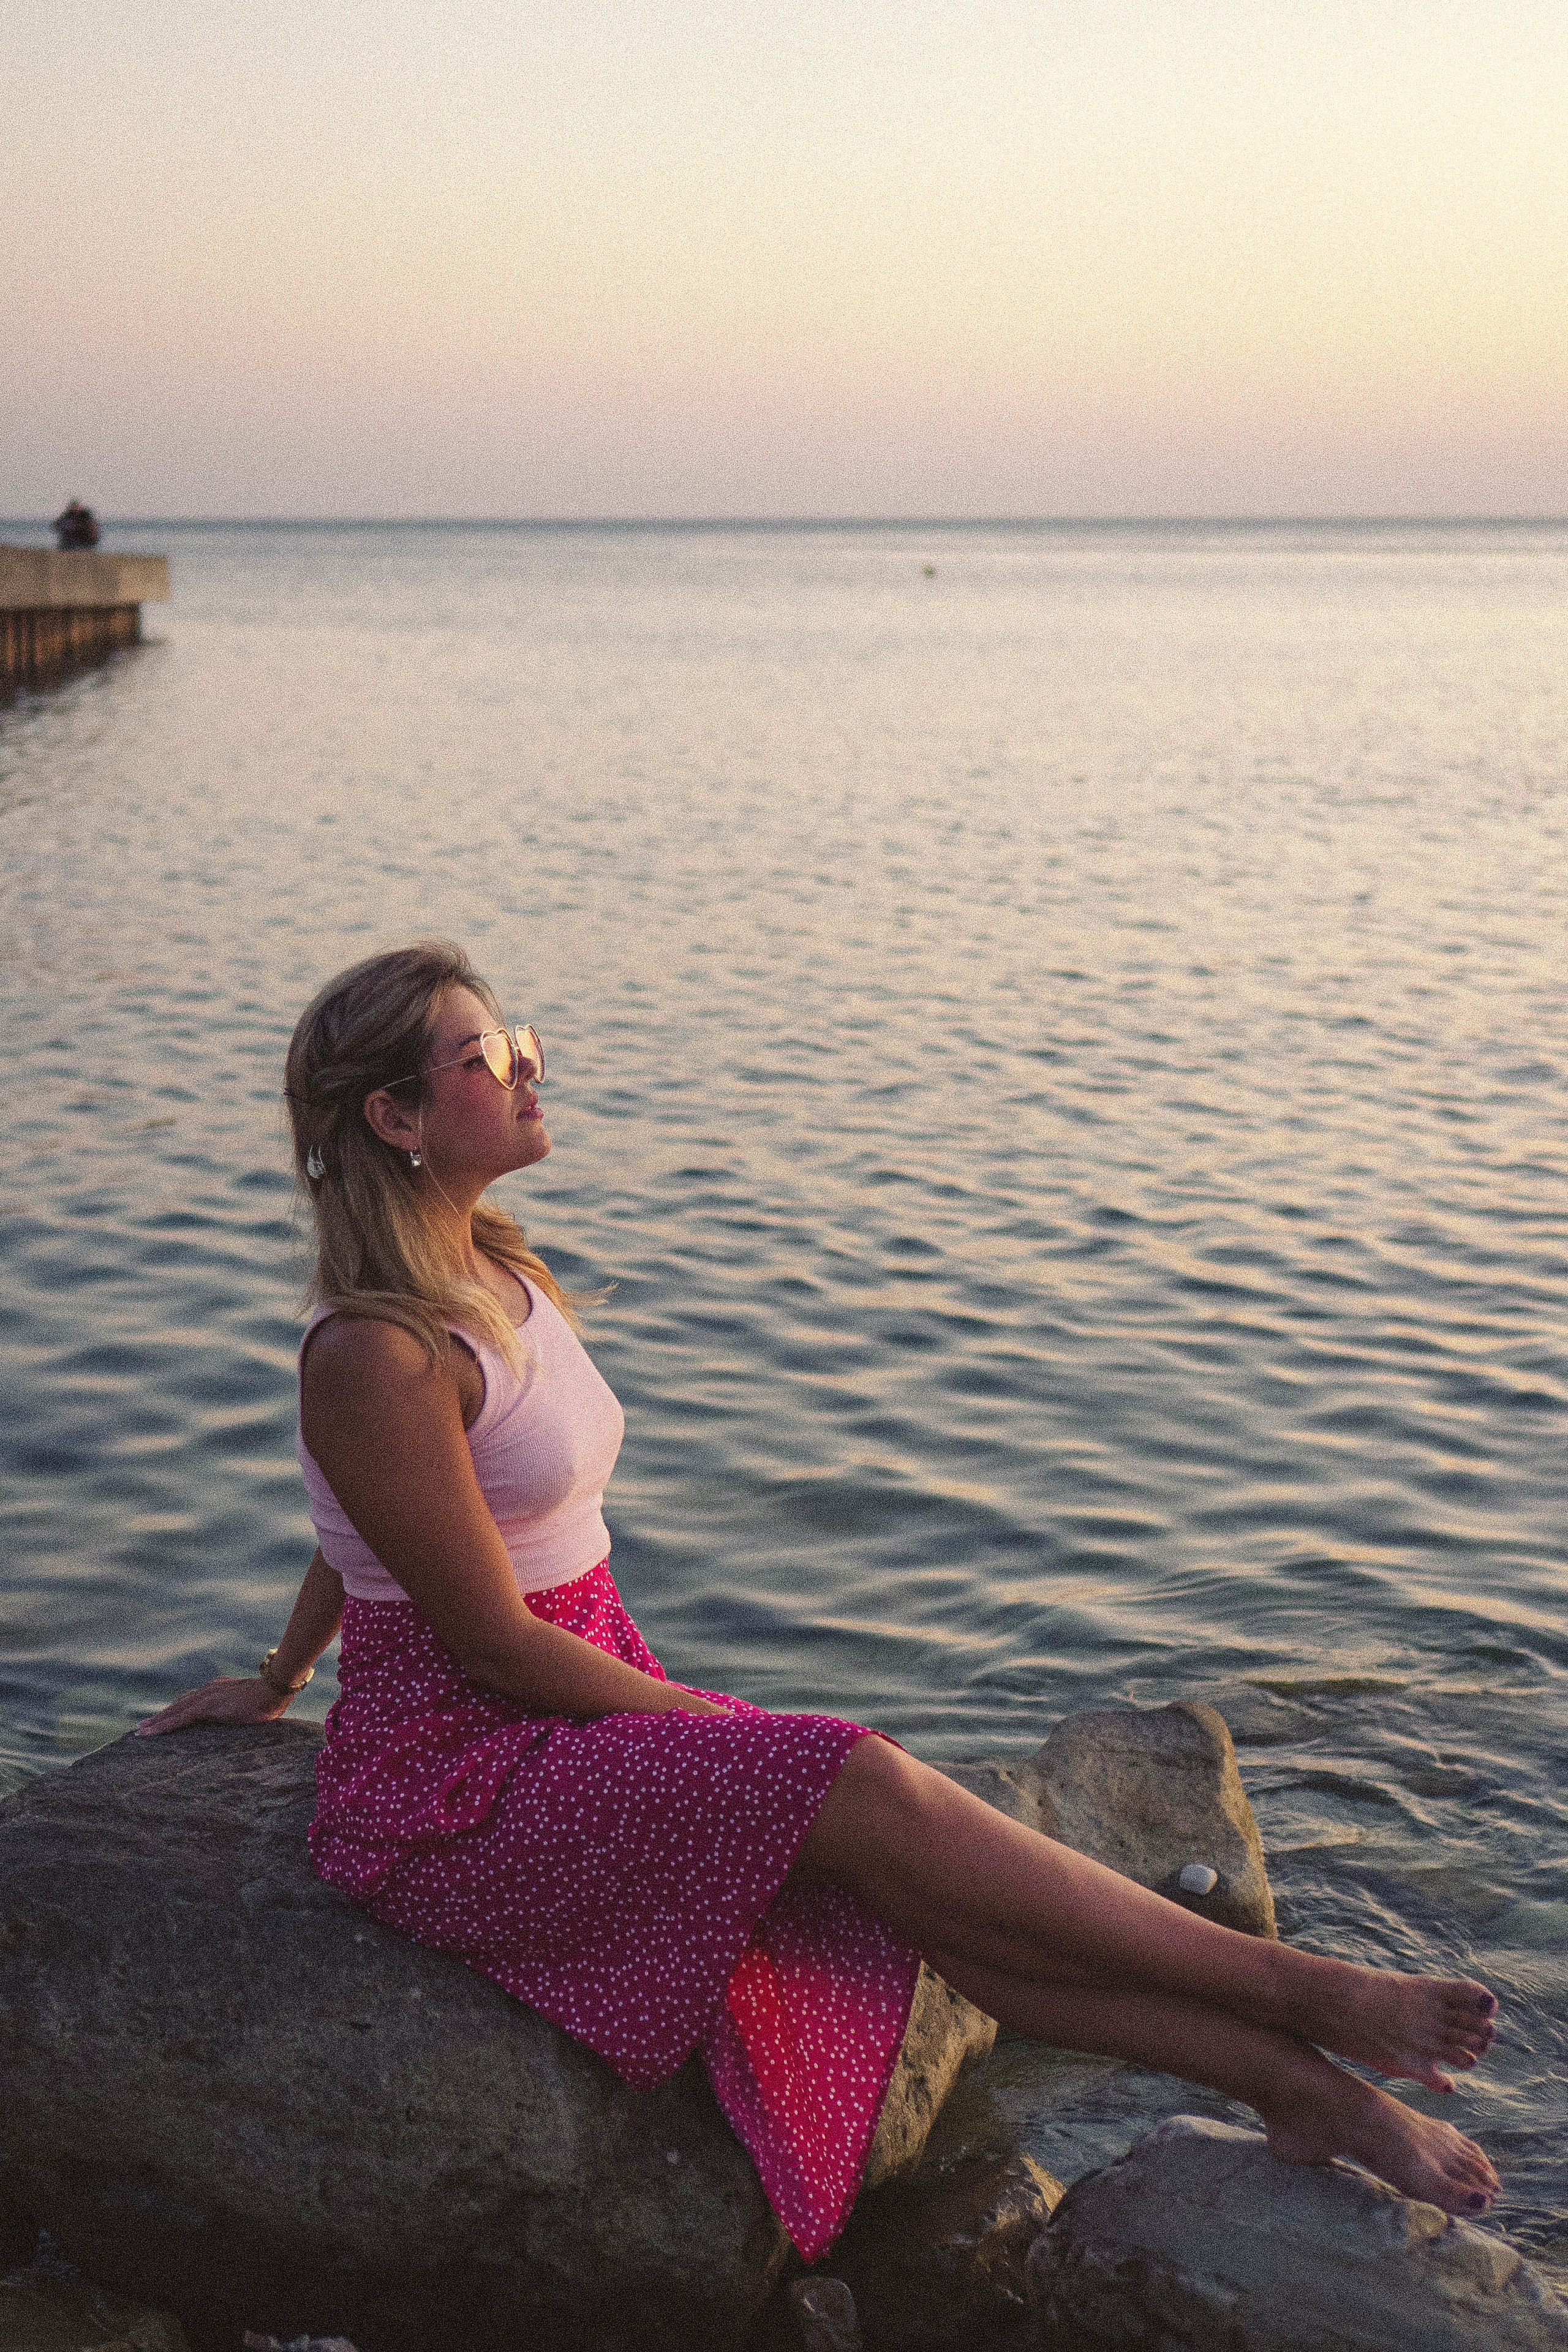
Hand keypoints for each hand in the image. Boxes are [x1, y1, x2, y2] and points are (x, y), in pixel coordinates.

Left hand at [136, 1675, 294, 1736]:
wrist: (274, 1690)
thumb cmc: (269, 1700)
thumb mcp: (248, 1705)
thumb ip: (237, 1711)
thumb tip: (235, 1721)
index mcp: (218, 1690)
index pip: (192, 1700)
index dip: (176, 1710)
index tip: (164, 1718)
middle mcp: (208, 1690)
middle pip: (179, 1704)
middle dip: (161, 1716)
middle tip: (144, 1726)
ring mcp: (206, 1697)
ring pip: (175, 1710)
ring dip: (157, 1721)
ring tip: (142, 1731)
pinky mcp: (206, 1706)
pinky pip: (180, 1717)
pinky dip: (164, 1725)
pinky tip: (152, 1732)